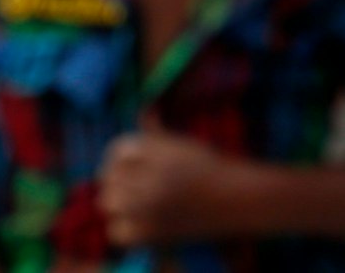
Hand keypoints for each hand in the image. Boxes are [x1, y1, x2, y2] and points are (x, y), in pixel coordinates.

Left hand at [98, 127, 236, 246]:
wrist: (235, 198)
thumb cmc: (209, 168)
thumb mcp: (184, 145)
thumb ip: (158, 133)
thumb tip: (145, 112)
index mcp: (160, 151)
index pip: (119, 149)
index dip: (118, 158)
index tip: (127, 166)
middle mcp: (152, 176)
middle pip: (109, 176)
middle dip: (117, 180)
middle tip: (132, 186)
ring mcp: (150, 206)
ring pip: (108, 203)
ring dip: (118, 203)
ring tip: (133, 203)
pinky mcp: (152, 232)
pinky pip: (117, 231)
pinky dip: (123, 228)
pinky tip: (138, 222)